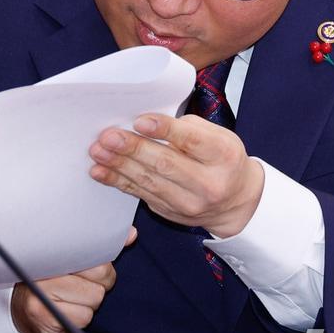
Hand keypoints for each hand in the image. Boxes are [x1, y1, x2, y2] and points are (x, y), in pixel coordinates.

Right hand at [10, 228, 133, 332]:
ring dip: (88, 304)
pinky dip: (79, 319)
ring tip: (70, 300)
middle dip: (99, 284)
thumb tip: (132, 234)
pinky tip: (65, 313)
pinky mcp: (42, 315)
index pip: (94, 249)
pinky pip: (83, 317)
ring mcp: (39, 291)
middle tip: (81, 286)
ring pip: (94, 298)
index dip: (101, 264)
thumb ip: (102, 248)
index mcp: (51, 246)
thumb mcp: (76, 261)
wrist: (24, 315)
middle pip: (101, 273)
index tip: (92, 270)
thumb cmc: (55, 283)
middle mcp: (43, 265)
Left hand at [89, 113, 263, 236]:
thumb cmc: (221, 159)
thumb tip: (147, 123)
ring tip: (98, 150)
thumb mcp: (217, 137)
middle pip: (166, 164)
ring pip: (149, 181)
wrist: (235, 202)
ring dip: (119, 165)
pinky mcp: (169, 211)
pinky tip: (100, 171)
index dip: (165, 130)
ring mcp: (188, 202)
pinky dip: (117, 181)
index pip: (193, 141)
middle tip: (109, 136)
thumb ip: (187, 128)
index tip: (140, 121)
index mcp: (223, 155)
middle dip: (134, 149)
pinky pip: (140, 194)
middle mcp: (208, 183)